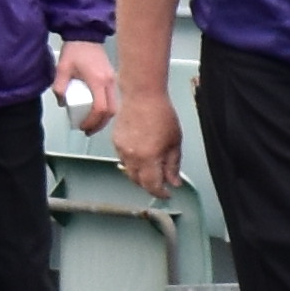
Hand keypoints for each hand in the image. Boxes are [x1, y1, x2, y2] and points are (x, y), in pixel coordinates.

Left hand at [48, 39, 105, 130]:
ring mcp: (113, 81)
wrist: (86, 35)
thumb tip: (62, 103)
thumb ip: (60, 86)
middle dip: (100, 124)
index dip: (92, 121)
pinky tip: (97, 111)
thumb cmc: (75, 50)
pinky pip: (113, 99)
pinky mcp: (113, 79)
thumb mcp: (62, 68)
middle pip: (111, 111)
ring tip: (92, 123)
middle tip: (88, 130)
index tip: (83, 126)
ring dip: (104, 118)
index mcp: (98, 81)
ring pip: (114, 106)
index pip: (100, 108)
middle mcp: (110, 83)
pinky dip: (106, 109)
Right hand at [109, 80, 177, 195]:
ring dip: (140, 176)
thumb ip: (173, 165)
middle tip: (162, 184)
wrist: (142, 96)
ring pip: (129, 171)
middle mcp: (131, 156)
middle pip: (138, 181)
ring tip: (153, 170)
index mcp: (148, 158)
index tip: (167, 194)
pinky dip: (132, 164)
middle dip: (150, 186)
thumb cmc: (161, 115)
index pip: (151, 185)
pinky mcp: (115, 141)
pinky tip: (142, 158)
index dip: (160, 193)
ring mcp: (120, 149)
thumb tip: (174, 182)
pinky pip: (123, 160)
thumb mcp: (175, 143)